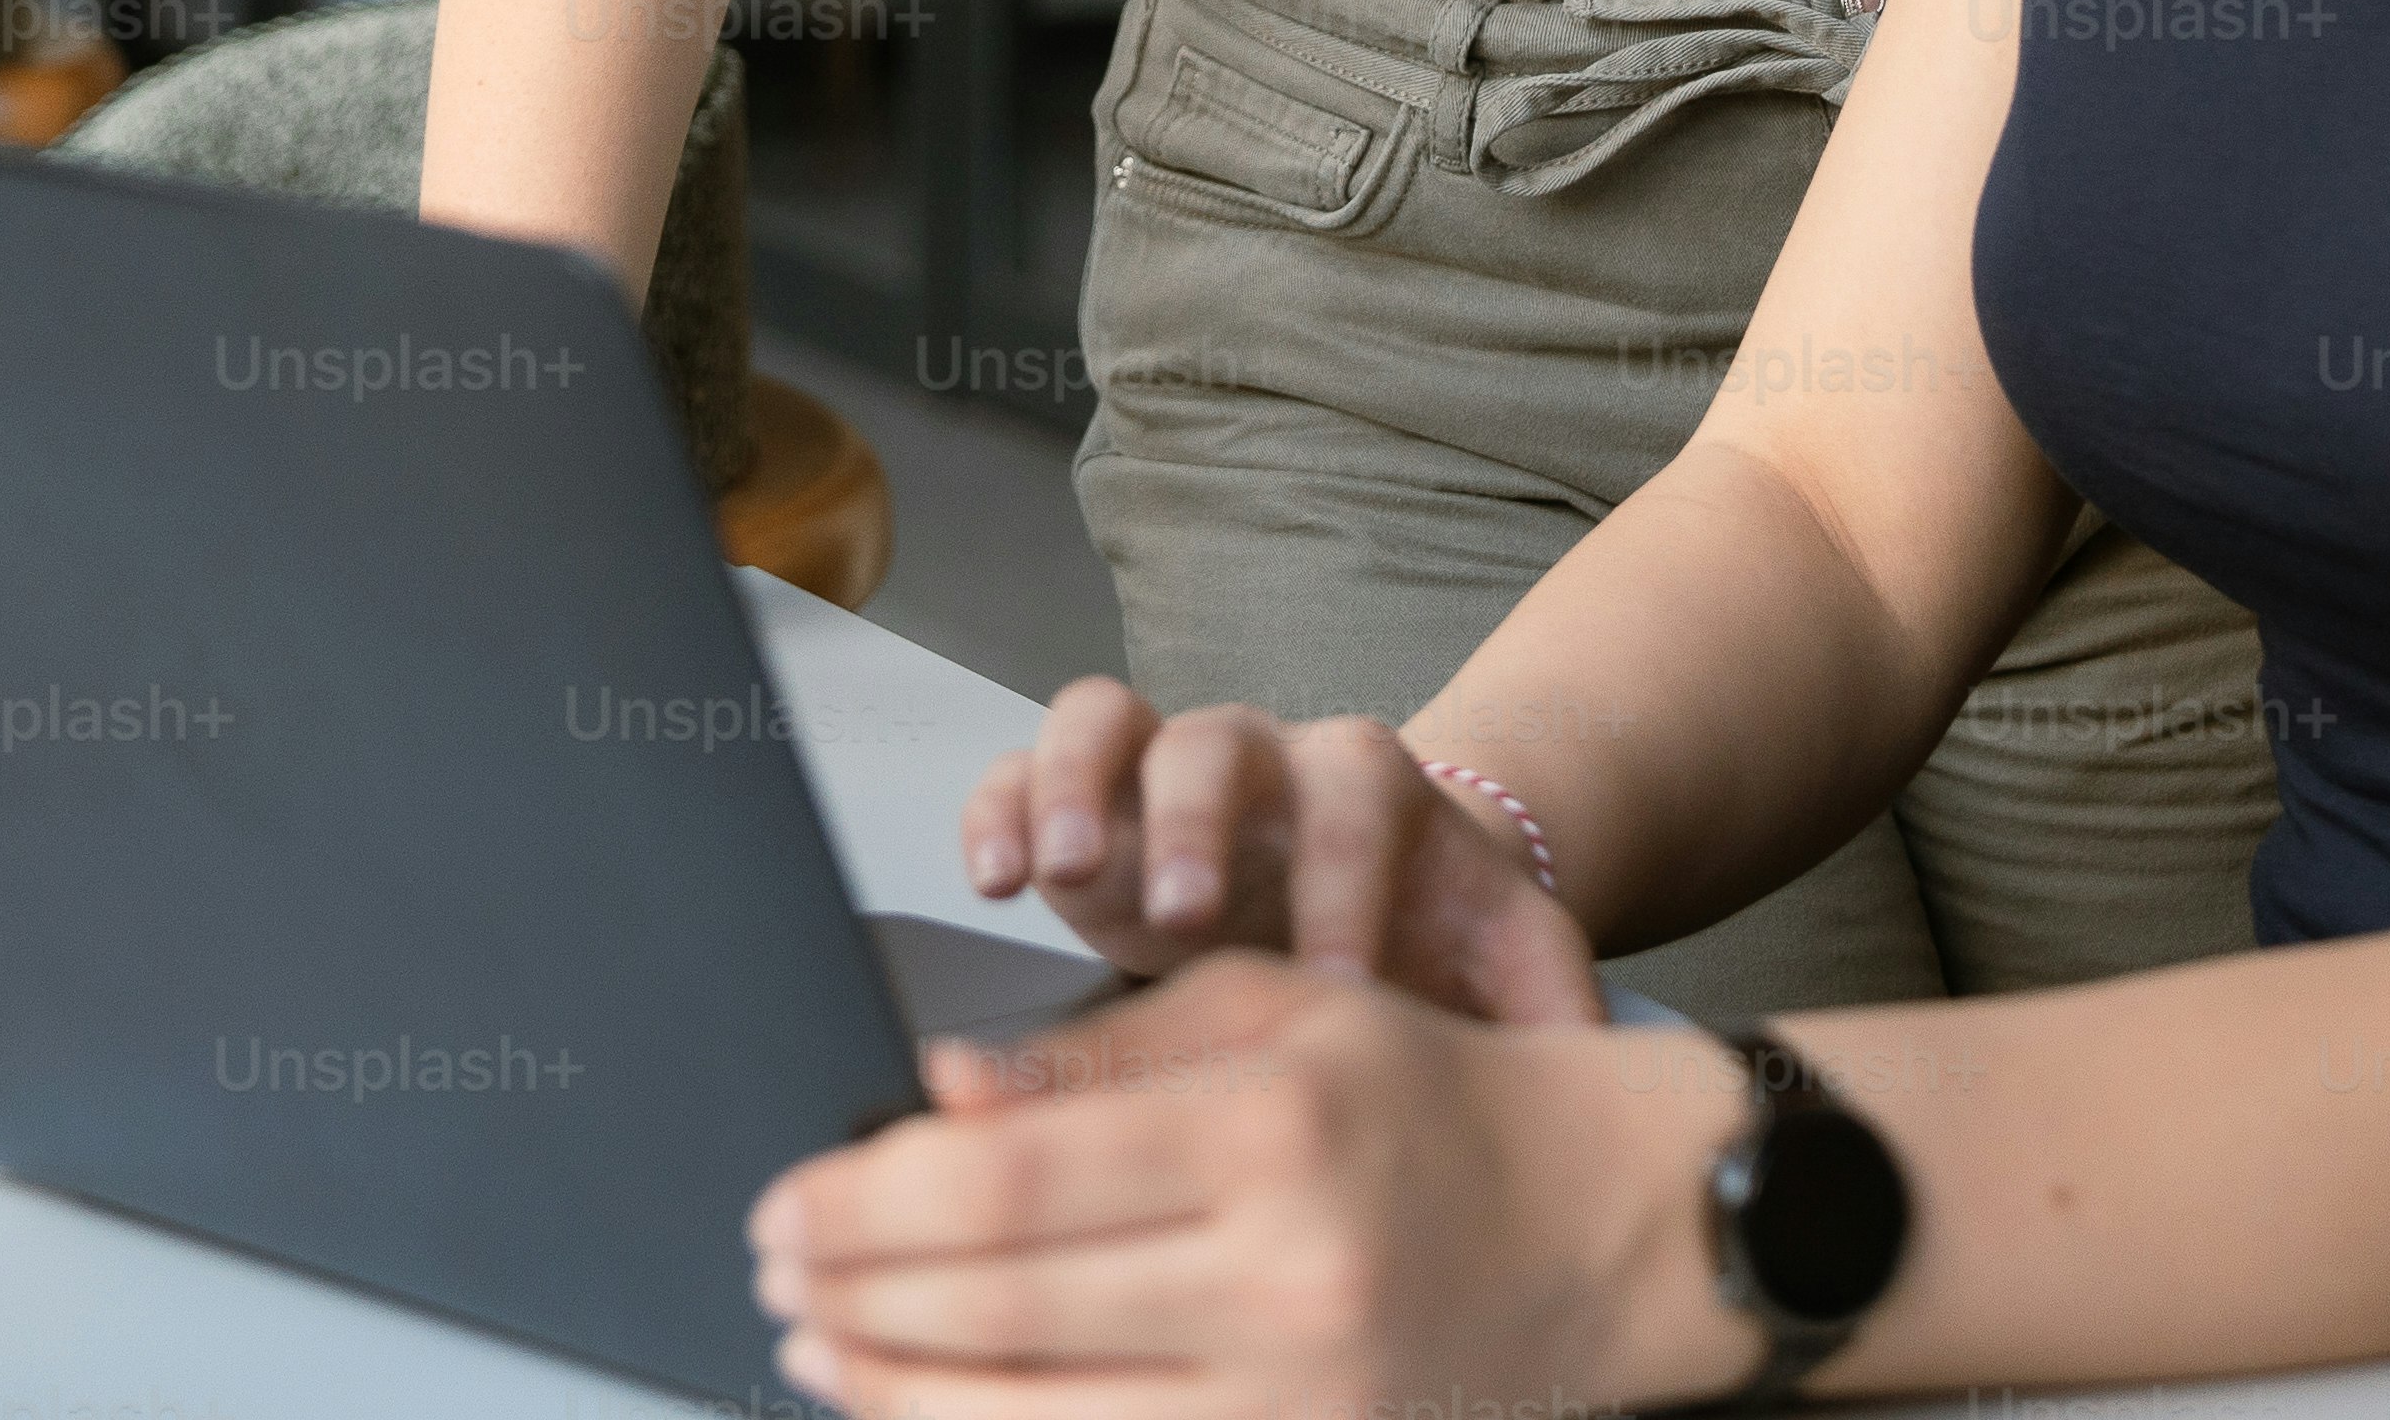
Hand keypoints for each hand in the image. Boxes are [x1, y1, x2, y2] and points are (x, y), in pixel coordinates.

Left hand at [753, 951, 1760, 1419]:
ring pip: (1040, 1418)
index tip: (786, 1200)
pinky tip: (936, 1412)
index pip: (1012, 1181)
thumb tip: (936, 1092)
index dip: (868, 1203)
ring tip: (821, 1351)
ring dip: (902, 1390)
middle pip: (1003, 1305)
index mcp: (1269, 1127)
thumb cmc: (1437, 1099)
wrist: (1617, 1228)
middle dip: (854, 1296)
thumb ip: (1099, 1047)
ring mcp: (1300, 1395)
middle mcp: (1284, 1274)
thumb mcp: (1281, 1010)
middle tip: (772, 1273)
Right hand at [960, 682, 1601, 1028]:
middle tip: (1188, 913)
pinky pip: (1026, 764)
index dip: (1345, 887)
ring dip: (1079, 788)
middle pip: (1221, 742)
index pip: (1357, 805)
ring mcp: (1162, 772)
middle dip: (1200, 824)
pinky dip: (1002, 804)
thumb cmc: (1434, 944)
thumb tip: (1608, 1083)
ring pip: (1110, 723)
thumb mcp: (1509, 973)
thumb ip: (1553, 1013)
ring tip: (1055, 874)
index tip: (1337, 987)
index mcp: (1372, 788)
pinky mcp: (1087, 804)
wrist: (1378, 898)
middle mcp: (1262, 760)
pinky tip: (992, 878)